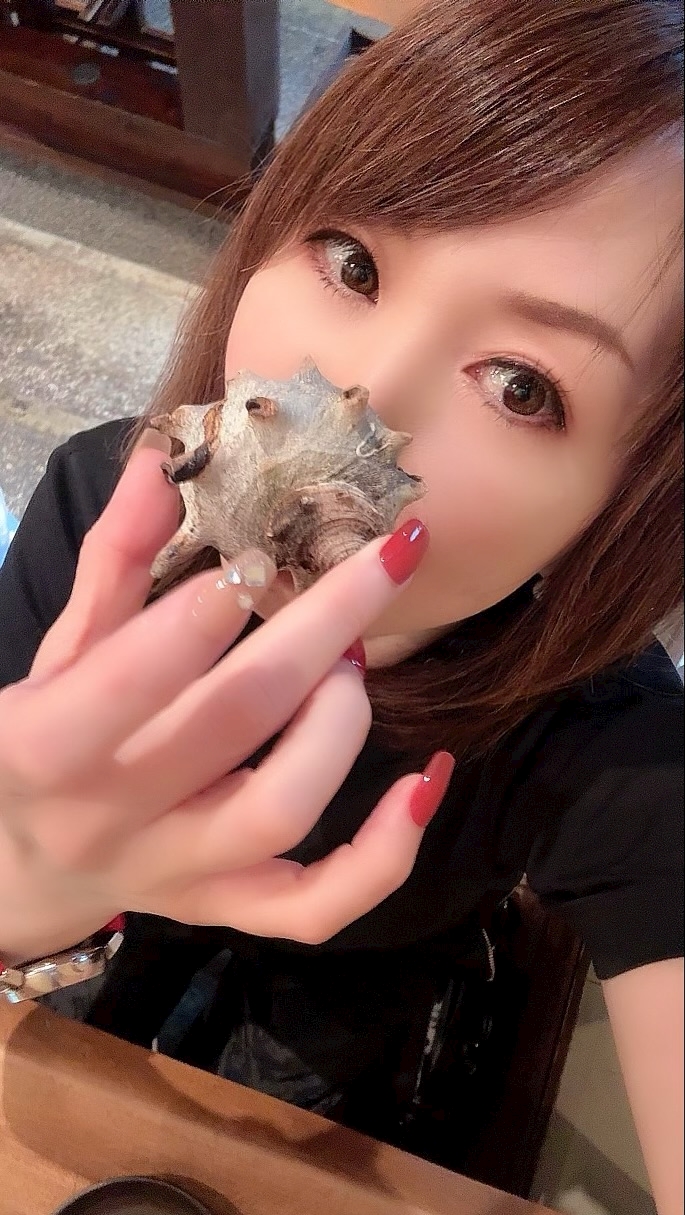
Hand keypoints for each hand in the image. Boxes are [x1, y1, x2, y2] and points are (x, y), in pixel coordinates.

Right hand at [0, 433, 450, 963]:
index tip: (258, 558)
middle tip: (378, 565)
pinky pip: (316, 908)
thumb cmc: (34, 745)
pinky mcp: (224, 908)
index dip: (197, 619)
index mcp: (46, 744)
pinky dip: (385, 854)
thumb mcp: (57, 650)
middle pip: (231, 725)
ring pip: (281, 812)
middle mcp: (112, 816)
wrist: (12, 871)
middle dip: (319, 632)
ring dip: (340, 725)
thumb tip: (162, 460)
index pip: (126, 683)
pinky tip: (425, 784)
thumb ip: (113, 560)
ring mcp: (174, 873)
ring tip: (353, 667)